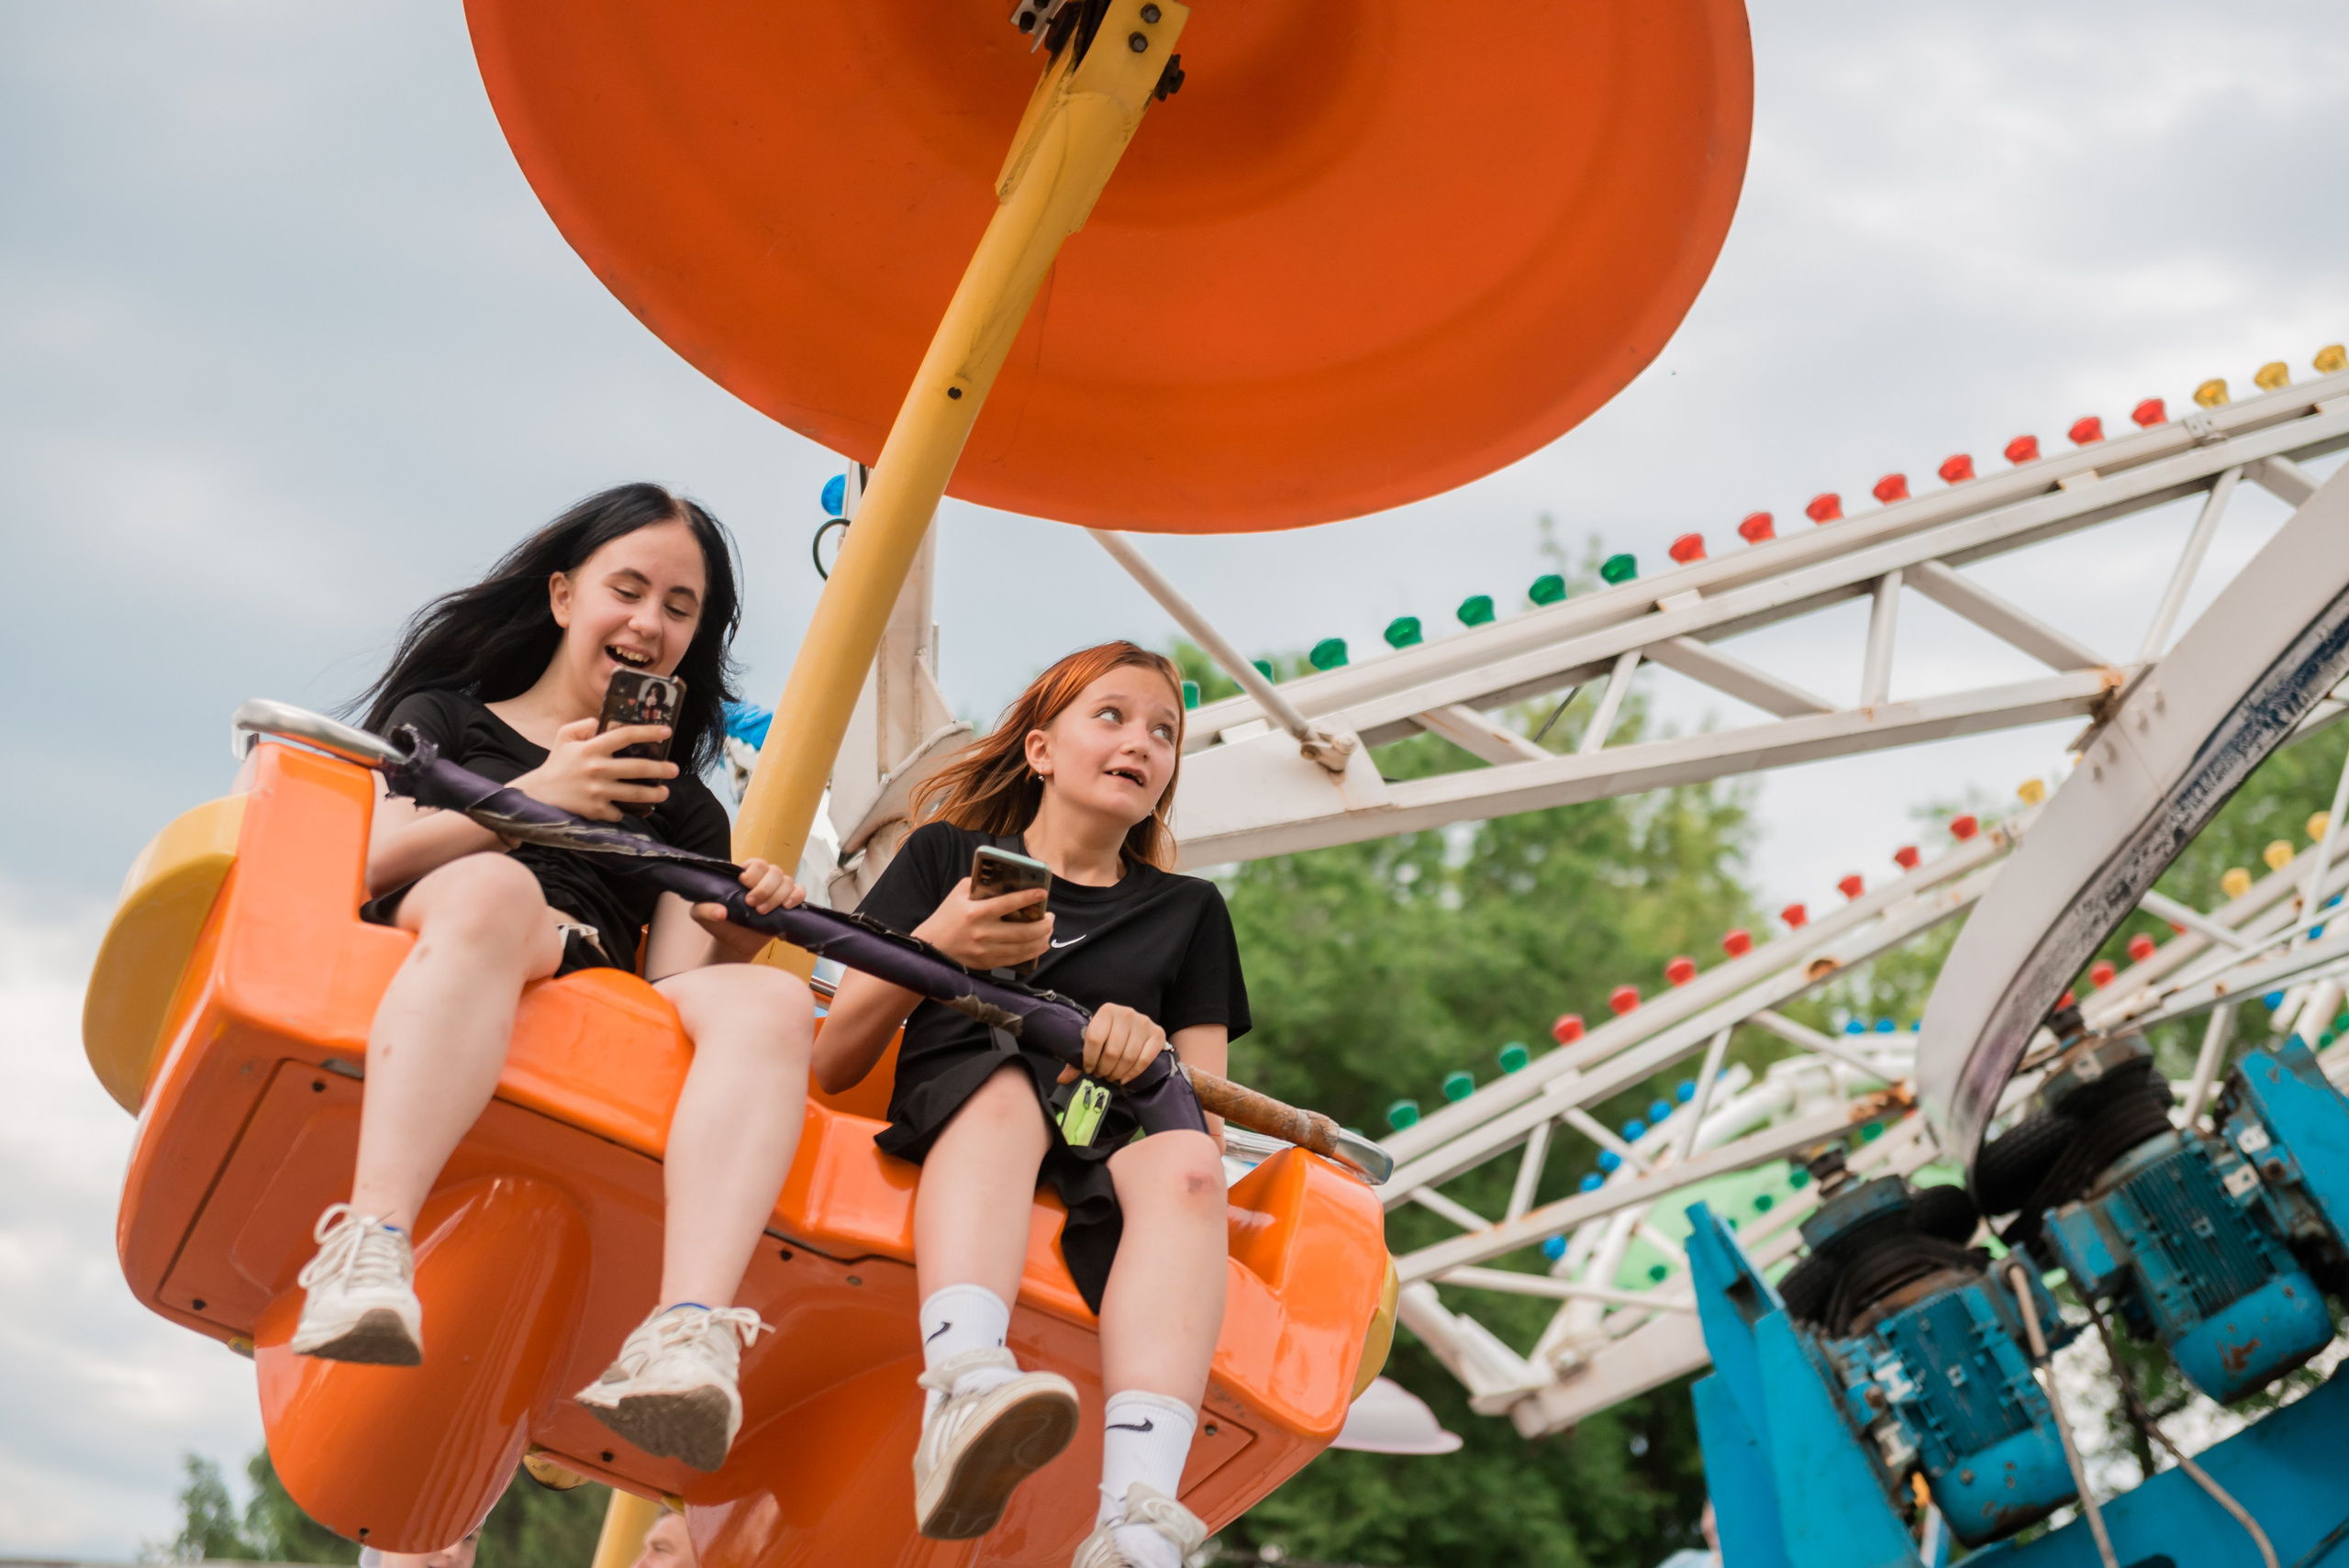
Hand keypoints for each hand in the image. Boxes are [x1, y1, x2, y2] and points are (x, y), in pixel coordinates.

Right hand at [510, 717, 679, 820]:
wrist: (538, 795)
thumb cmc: (556, 765)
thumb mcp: (564, 737)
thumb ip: (583, 725)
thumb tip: (600, 722)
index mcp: (591, 748)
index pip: (625, 735)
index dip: (648, 732)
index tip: (666, 732)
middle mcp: (597, 769)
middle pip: (637, 768)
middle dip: (660, 769)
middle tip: (674, 769)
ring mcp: (597, 791)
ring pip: (634, 793)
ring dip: (654, 793)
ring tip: (664, 792)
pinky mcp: (596, 810)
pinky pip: (618, 812)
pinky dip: (624, 811)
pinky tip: (630, 809)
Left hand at [692, 858, 806, 961]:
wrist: (733, 943)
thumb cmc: (718, 924)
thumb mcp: (702, 916)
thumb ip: (705, 910)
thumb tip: (720, 912)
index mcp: (745, 876)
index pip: (756, 863)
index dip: (754, 872)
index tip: (744, 884)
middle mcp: (764, 880)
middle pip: (774, 871)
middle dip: (765, 888)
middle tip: (751, 903)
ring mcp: (777, 891)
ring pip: (787, 882)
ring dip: (777, 896)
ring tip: (762, 912)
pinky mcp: (788, 904)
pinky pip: (800, 892)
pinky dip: (796, 897)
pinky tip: (786, 907)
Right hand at [912, 876, 1053, 970]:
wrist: (930, 947)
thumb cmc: (946, 917)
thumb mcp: (958, 894)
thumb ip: (979, 884)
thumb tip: (1005, 879)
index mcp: (975, 912)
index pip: (1008, 904)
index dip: (1029, 898)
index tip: (1043, 893)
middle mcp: (982, 933)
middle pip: (1023, 931)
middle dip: (1043, 924)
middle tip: (1051, 917)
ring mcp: (986, 951)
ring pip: (1023, 947)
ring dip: (1042, 939)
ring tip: (1049, 930)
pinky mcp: (987, 963)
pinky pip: (1016, 959)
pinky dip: (1032, 952)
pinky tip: (1040, 945)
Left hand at [1080, 1003, 1166, 1084]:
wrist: (1134, 1027)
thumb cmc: (1108, 1036)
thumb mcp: (1092, 1043)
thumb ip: (1076, 1061)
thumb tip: (1062, 1079)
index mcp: (1106, 1011)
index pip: (1094, 1039)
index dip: (1089, 1059)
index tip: (1088, 1069)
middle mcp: (1126, 1013)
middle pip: (1111, 1051)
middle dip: (1104, 1069)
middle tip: (1101, 1074)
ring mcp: (1144, 1022)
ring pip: (1128, 1057)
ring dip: (1117, 1073)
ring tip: (1112, 1076)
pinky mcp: (1158, 1033)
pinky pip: (1145, 1059)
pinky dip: (1133, 1073)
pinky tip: (1124, 1078)